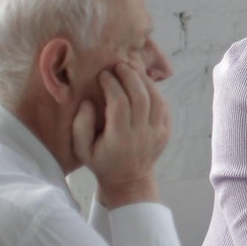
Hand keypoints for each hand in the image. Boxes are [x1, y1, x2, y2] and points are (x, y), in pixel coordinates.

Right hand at [72, 63, 169, 208]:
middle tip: (120, 65)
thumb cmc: (101, 161)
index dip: (112, 86)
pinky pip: (163, 106)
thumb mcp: (81, 149)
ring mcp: (157, 132)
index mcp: (119, 138)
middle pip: (141, 97)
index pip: (119, 104)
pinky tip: (143, 84)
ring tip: (132, 70)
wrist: (129, 180)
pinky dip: (154, 92)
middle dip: (130, 77)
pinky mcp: (166, 131)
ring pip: (156, 99)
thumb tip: (88, 101)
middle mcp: (142, 134)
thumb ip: (80, 125)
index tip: (103, 75)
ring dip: (144, 81)